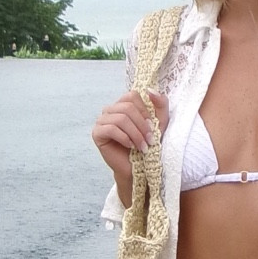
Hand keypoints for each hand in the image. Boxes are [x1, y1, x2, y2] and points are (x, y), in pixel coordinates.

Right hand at [92, 86, 166, 206]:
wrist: (137, 168)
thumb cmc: (148, 144)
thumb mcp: (160, 123)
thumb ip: (160, 104)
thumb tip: (150, 90)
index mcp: (123, 104)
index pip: (132, 95)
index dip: (144, 110)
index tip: (152, 126)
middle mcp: (111, 109)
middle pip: (127, 107)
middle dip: (142, 125)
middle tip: (150, 140)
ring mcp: (102, 120)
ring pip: (120, 118)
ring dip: (135, 134)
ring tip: (143, 146)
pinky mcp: (97, 133)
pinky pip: (111, 129)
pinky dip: (124, 138)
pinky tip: (130, 146)